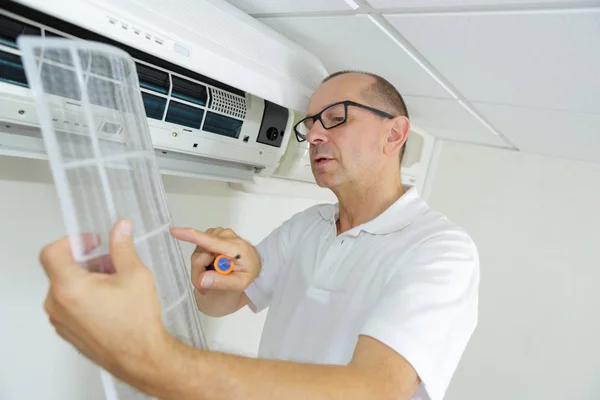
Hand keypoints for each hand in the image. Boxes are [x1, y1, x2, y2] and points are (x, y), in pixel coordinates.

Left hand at [39, 219, 170, 381]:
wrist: (141, 356)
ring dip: (87, 278)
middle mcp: (58, 305)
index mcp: (69, 288)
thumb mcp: (135, 274)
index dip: (72, 241)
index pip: (52, 252)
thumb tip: (120, 228)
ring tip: (115, 284)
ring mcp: (60, 320)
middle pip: (62, 269)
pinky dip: (85, 295)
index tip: (91, 243)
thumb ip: (123, 247)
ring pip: (65, 287)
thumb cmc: (137, 322)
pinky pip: (68, 304)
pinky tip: (110, 300)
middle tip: (112, 264)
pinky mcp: (67, 330)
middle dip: (88, 261)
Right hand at [170, 227, 260, 294]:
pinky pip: (200, 249)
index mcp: (234, 246)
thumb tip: (202, 280)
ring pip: (198, 252)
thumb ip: (222, 283)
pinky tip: (212, 266)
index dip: (191, 236)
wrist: (254, 262)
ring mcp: (219, 233)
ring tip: (212, 277)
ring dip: (201, 268)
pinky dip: (203, 260)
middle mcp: (225, 235)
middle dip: (199, 272)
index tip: (174, 231)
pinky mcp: (214, 234)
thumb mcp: (240, 283)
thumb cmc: (249, 272)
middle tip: (204, 287)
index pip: (210, 241)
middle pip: (200, 254)